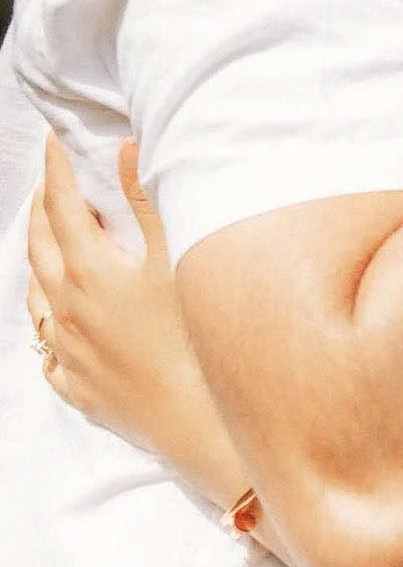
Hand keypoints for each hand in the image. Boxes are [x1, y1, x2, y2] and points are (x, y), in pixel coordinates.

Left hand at [27, 136, 242, 499]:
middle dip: (40, 211)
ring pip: (37, 301)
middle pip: (41, 249)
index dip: (57, 171)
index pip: (63, 207)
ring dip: (38, 265)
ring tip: (47, 246)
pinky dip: (48, 328)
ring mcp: (71, 354)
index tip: (55, 143)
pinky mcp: (81, 390)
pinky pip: (50, 354)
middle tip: (46, 186)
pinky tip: (58, 328)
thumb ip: (147, 201)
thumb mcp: (178, 257)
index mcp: (89, 272)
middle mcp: (68, 311)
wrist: (199, 423)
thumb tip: (125, 150)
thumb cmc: (194, 337)